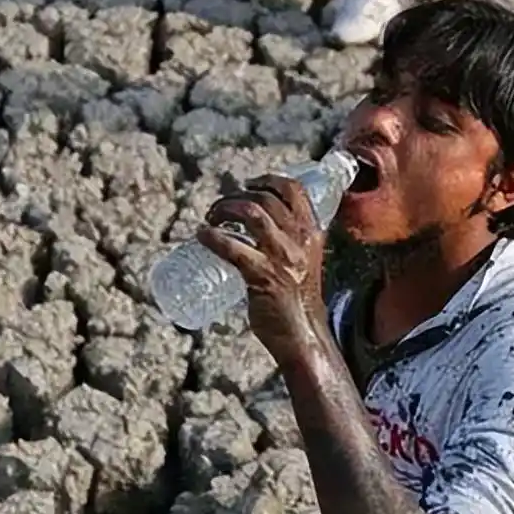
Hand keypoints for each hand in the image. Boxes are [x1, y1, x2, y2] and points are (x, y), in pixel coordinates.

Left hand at [197, 174, 326, 359]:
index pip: (294, 189)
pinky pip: (233, 246)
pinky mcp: (263, 275)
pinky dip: (212, 236)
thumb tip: (262, 231)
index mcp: (312, 233)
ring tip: (211, 218)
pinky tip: (202, 235)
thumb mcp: (304, 262)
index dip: (268, 180)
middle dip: (237, 196)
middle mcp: (299, 239)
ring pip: (252, 212)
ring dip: (225, 208)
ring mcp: (282, 257)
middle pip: (266, 197)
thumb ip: (290, 244)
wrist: (303, 334)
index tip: (249, 183)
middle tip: (220, 209)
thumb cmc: (298, 301)